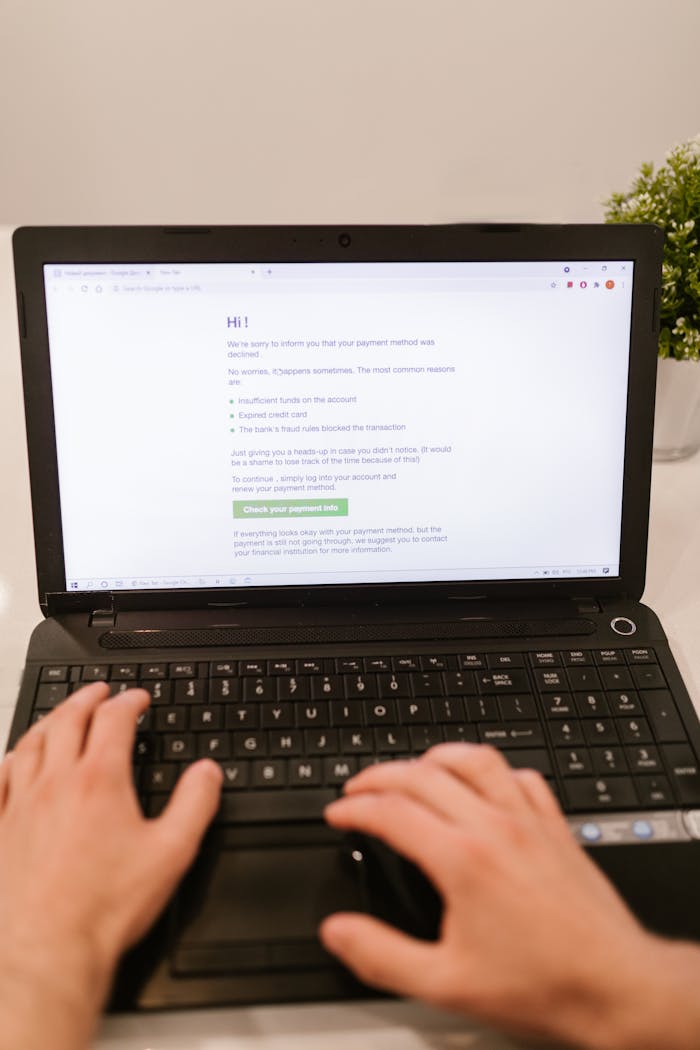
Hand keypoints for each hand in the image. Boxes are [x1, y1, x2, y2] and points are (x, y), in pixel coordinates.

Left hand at [0, 683, 221, 1049]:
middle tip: (101, 692)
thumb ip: (195, 804)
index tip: (138, 699)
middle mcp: (56, 784)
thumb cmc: (104, 908)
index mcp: (100, 781)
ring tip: (62, 716)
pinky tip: (15, 761)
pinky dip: (10, 760)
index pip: (114, 720)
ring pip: (31, 743)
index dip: (129, 701)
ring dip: (51, 721)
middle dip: (88, 699)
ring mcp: (21, 805)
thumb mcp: (171, 853)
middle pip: (68, 720)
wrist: (48, 950)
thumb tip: (207, 772)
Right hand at [320, 744, 699, 1049]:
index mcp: (463, 859)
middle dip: (380, 775)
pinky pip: (522, 777)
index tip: (338, 815)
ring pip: (476, 760)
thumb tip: (339, 932)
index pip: (392, 811)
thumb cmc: (543, 986)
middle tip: (358, 790)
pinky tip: (484, 784)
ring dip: (435, 758)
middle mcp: (496, 827)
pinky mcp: (556, 828)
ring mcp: (529, 821)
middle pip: (424, 775)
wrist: (616, 988)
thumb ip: (382, 955)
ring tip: (413, 769)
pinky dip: (493, 771)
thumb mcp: (446, 984)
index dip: (355, 808)